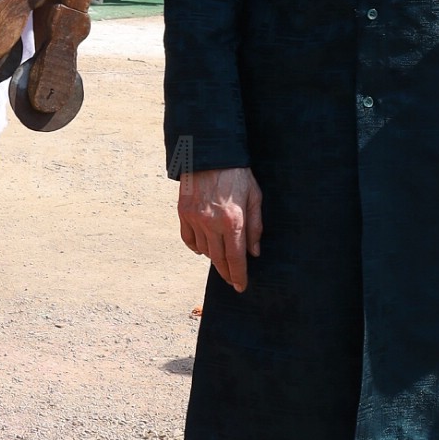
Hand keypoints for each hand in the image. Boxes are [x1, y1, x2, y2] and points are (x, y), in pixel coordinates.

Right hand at [178, 165, 261, 291]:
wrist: (210, 153)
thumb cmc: (237, 173)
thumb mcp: (255, 197)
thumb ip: (255, 227)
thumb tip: (254, 253)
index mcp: (233, 220)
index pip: (236, 258)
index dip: (239, 275)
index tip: (241, 286)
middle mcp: (212, 223)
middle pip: (218, 259)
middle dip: (226, 273)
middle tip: (232, 281)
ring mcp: (195, 218)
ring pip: (203, 250)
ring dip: (213, 258)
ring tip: (222, 260)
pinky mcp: (183, 212)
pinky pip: (188, 239)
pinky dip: (196, 247)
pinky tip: (204, 249)